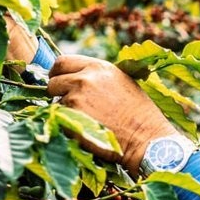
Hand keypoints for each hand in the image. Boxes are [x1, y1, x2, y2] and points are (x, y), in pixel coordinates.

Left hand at [47, 55, 176, 175]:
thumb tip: (78, 77)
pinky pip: (61, 120)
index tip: (59, 81)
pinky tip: (89, 130)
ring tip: (89, 120)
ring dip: (66, 111)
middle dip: (58, 93)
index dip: (58, 73)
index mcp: (98, 68)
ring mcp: (75, 99)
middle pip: (53, 82)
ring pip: (57, 103)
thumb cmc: (140, 113)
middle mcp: (84, 79)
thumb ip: (99, 77)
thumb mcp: (122, 82)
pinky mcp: (71, 119)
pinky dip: (70, 126)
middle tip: (70, 103)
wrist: (145, 137)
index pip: (62, 62)